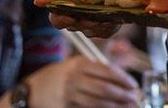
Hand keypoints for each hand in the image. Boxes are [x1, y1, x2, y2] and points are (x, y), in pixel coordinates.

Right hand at [22, 55, 139, 107]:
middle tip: (134, 98)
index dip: (123, 79)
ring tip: (128, 106)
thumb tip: (125, 67)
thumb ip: (98, 66)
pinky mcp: (67, 107)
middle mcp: (74, 79)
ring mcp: (70, 95)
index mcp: (79, 64)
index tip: (133, 85)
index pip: (106, 70)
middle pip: (105, 88)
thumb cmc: (59, 75)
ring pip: (99, 102)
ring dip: (117, 106)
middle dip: (123, 95)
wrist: (32, 91)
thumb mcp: (75, 64)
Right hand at [35, 0, 145, 35]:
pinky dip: (108, 26)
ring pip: (90, 32)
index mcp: (65, 5)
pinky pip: (106, 32)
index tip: (70, 15)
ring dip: (96, 24)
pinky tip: (111, 16)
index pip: (57, 20)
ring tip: (103, 11)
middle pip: (74, 28)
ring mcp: (93, 21)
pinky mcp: (109, 23)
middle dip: (82, 22)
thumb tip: (38, 2)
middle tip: (91, 11)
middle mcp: (77, 16)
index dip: (62, 21)